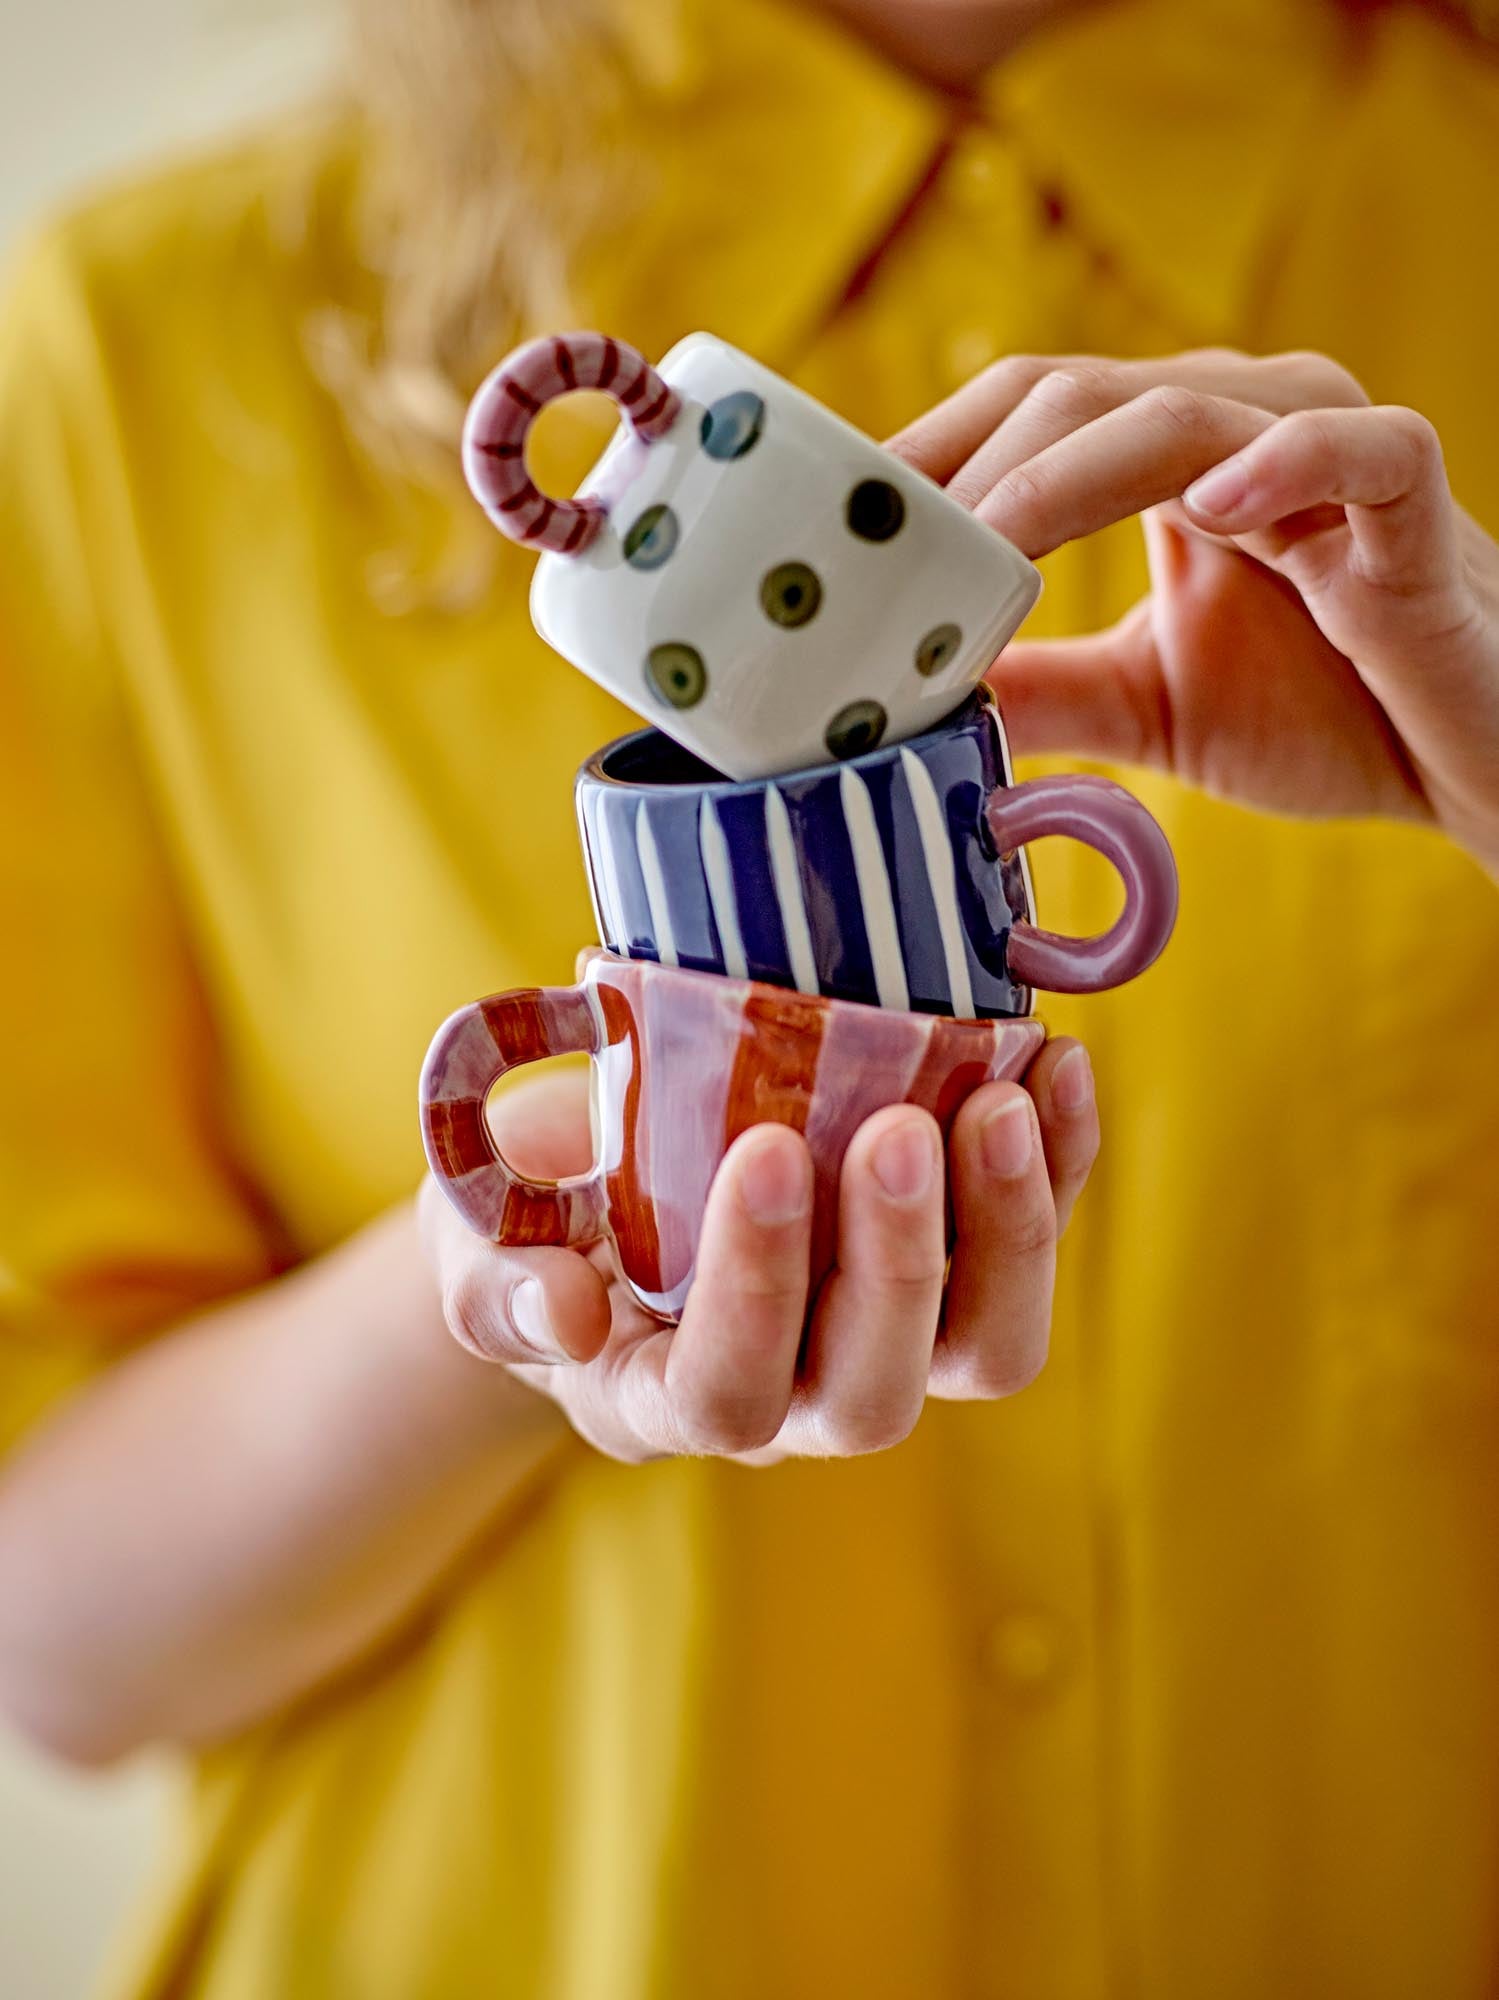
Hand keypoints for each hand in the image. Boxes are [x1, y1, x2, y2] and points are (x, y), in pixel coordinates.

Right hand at [417, 1042, 1098, 1464]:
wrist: (598, 1197)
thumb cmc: (531, 1220)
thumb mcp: (477, 1245)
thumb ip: (499, 1288)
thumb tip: (570, 1313)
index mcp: (665, 1398)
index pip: (723, 1388)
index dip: (755, 1288)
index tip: (763, 1151)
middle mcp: (792, 1398)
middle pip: (872, 1391)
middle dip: (897, 1260)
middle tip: (898, 1126)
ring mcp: (884, 1343)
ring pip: (984, 1349)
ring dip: (1011, 1229)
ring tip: (1004, 1097)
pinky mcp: (953, 1274)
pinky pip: (1027, 1249)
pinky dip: (1060, 1166)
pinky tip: (1058, 1067)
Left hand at [889, 349, 1498, 879]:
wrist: (1468, 763)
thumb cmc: (1322, 712)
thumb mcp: (1145, 703)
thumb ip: (1039, 688)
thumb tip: (904, 701)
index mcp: (1163, 459)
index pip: (1018, 414)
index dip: (921, 457)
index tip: (825, 523)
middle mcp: (1236, 428)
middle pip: (1070, 394)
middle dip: (963, 466)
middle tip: (874, 547)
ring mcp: (1326, 454)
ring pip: (1182, 412)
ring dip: (1069, 472)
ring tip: (984, 539)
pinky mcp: (1413, 505)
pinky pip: (1360, 451)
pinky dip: (1291, 466)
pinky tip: (1217, 511)